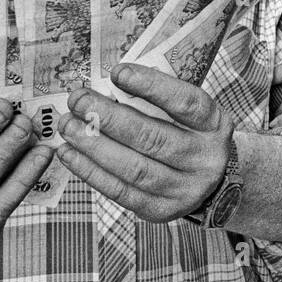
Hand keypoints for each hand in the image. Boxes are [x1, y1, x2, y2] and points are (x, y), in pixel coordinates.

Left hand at [55, 64, 231, 222]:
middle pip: (153, 137)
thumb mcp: (186, 113)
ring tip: (68, 126)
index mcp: (214, 124)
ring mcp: (184, 189)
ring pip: (134, 168)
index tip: (118, 72)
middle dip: (109, 117)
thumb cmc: (187, 134)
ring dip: (94, 145)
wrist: (209, 182)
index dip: (152, 86)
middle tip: (79, 100)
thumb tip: (107, 87)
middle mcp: (204, 158)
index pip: (185, 102)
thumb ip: (156, 100)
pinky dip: (91, 171)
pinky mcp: (161, 210)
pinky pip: (121, 191)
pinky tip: (70, 153)